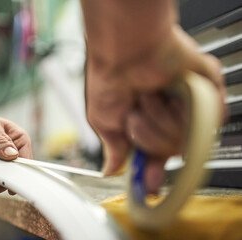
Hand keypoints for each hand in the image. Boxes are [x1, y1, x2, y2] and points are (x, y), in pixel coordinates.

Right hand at [86, 25, 225, 192]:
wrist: (125, 51)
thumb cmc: (110, 79)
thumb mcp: (103, 120)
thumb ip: (114, 148)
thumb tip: (110, 169)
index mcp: (144, 125)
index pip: (155, 157)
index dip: (153, 174)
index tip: (151, 188)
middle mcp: (166, 118)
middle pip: (170, 151)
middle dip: (147, 134)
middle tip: (136, 112)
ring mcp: (186, 107)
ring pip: (184, 137)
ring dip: (159, 117)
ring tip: (149, 95)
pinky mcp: (206, 93)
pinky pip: (204, 120)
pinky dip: (180, 108)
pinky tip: (167, 91)